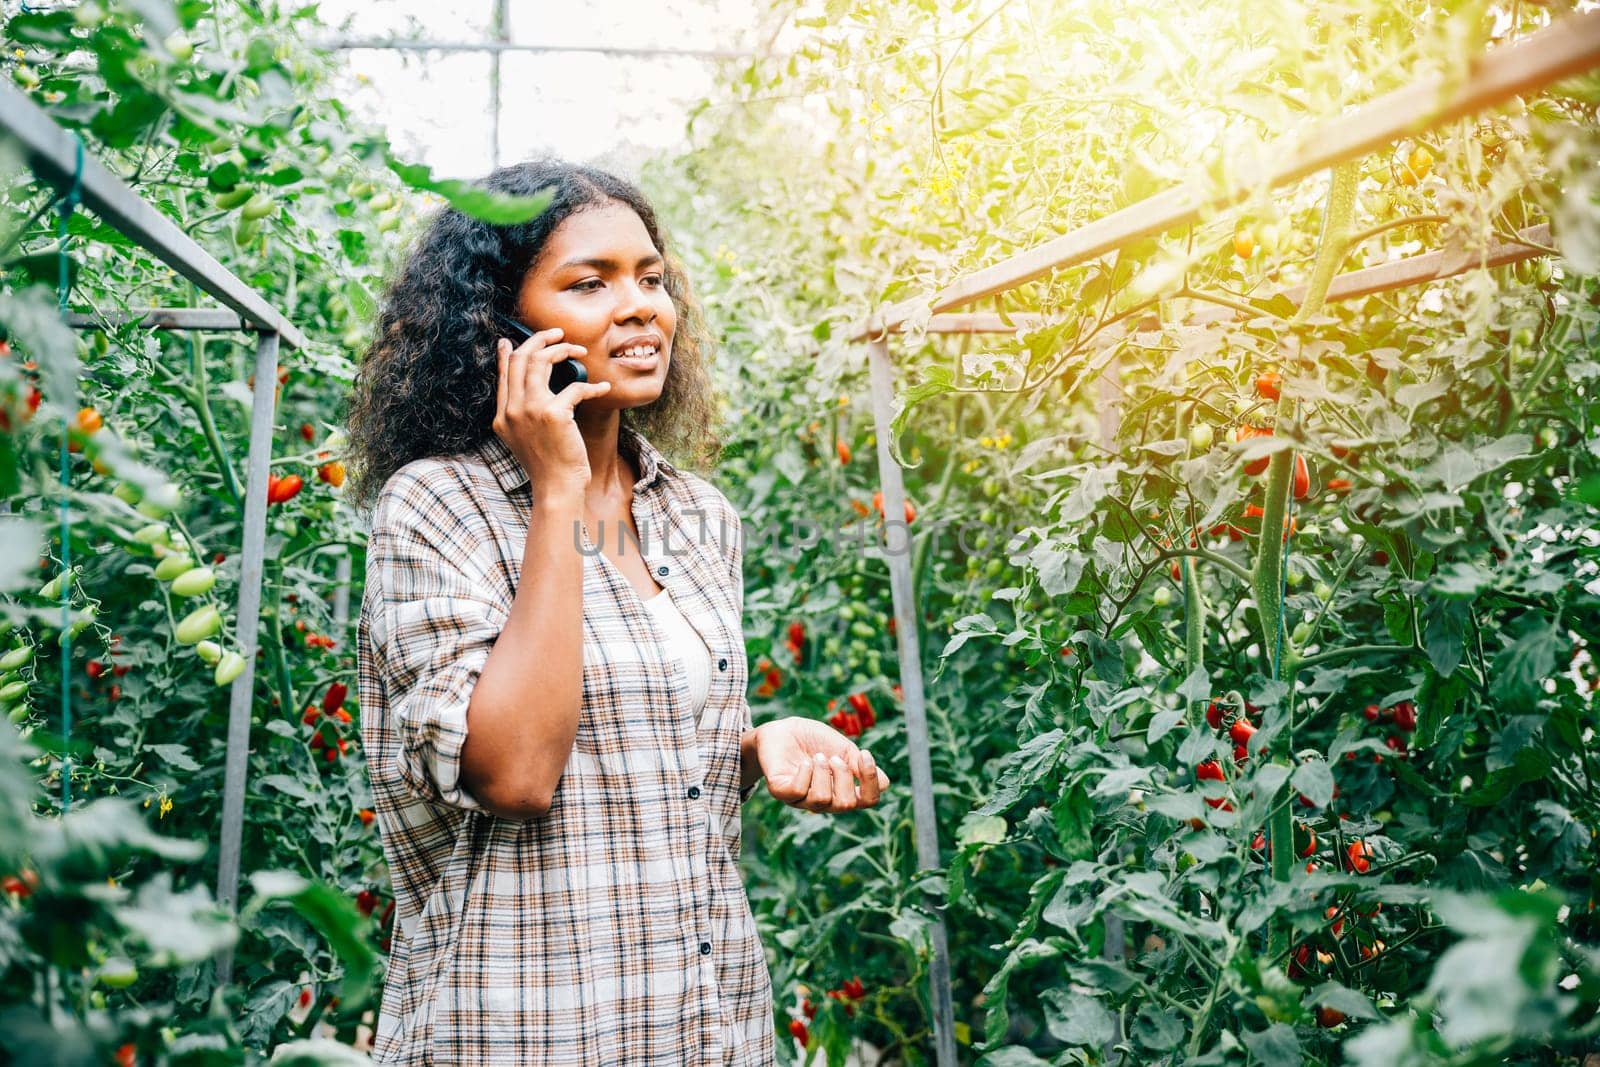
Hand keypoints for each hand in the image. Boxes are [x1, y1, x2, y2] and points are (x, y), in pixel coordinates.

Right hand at [492, 326, 611, 495]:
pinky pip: (575, 387)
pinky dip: (593, 386)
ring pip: (540, 361)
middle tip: (558, 334)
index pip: (503, 374)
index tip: (509, 339)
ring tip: (579, 350)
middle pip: (520, 358)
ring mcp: (530, 410)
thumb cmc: (549, 465)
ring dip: (563, 349)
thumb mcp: (525, 437)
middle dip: (539, 339)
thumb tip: (535, 388)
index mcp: (503, 416)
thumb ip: (523, 413)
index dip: (507, 353)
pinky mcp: (554, 414)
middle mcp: (512, 410)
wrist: (557, 488)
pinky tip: (603, 389)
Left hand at [755, 717, 889, 813]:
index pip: (867, 800)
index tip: (865, 754)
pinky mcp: (781, 791)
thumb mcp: (843, 749)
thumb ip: (860, 766)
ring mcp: (802, 799)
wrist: (783, 729)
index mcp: (843, 790)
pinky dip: (805, 774)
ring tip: (818, 757)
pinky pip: (796, 792)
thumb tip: (885, 783)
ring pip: (821, 800)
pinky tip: (804, 763)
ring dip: (823, 773)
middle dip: (844, 776)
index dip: (871, 781)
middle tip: (834, 757)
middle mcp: (825, 800)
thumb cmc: (815, 740)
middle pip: (846, 804)